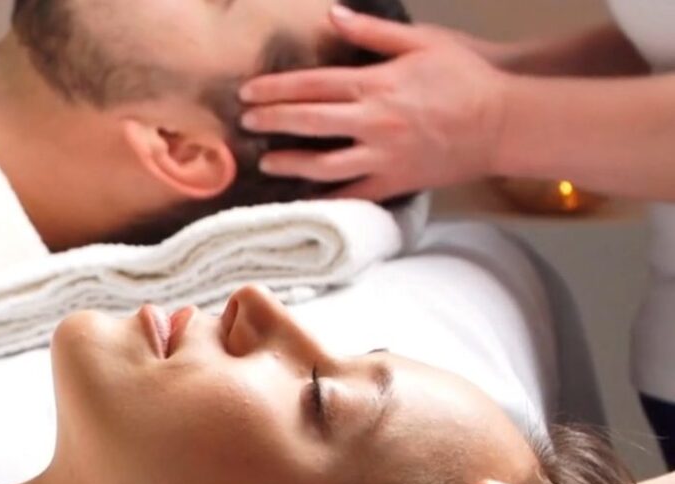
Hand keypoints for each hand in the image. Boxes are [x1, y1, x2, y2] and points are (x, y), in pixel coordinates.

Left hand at [240, 7, 507, 200]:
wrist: (502, 123)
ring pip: (325, 164)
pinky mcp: (396, 182)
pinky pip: (355, 195)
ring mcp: (383, 156)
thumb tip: (333, 15)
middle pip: (309, 123)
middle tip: (246, 125)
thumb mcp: (422, 41)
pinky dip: (329, 199)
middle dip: (272, 123)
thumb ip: (373, 30)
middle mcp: (372, 122)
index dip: (276, 90)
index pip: (312, 85)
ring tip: (267, 163)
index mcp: (375, 85)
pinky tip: (307, 200)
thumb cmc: (467, 79)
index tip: (249, 94)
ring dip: (291, 164)